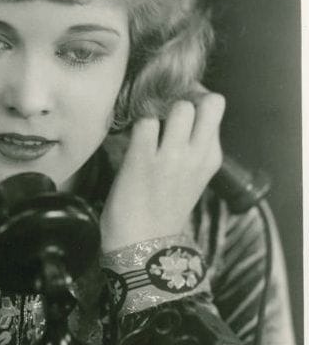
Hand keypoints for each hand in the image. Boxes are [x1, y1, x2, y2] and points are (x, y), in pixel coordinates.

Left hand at [100, 90, 224, 251]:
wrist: (141, 246)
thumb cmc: (159, 211)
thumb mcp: (190, 178)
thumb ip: (190, 148)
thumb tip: (175, 114)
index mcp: (210, 159)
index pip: (215, 108)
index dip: (195, 100)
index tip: (177, 108)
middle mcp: (197, 155)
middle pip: (207, 101)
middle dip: (184, 98)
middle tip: (164, 110)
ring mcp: (172, 157)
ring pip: (178, 106)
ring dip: (159, 111)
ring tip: (146, 128)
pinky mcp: (142, 159)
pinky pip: (144, 122)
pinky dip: (134, 126)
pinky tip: (128, 140)